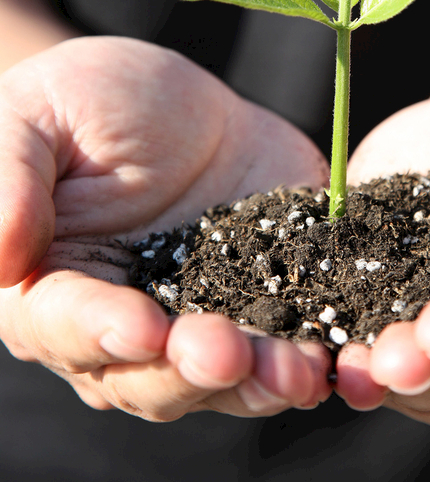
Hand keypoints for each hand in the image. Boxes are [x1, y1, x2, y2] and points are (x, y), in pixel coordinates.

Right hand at [0, 36, 331, 418]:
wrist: (177, 103)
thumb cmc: (84, 101)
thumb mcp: (35, 115)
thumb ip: (8, 180)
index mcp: (52, 290)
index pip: (66, 325)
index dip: (101, 332)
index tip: (142, 328)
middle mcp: (124, 328)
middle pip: (149, 376)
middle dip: (192, 370)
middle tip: (228, 354)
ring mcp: (202, 322)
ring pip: (225, 378)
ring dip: (260, 381)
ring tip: (298, 371)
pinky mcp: (267, 304)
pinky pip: (291, 343)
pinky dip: (317, 358)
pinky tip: (344, 359)